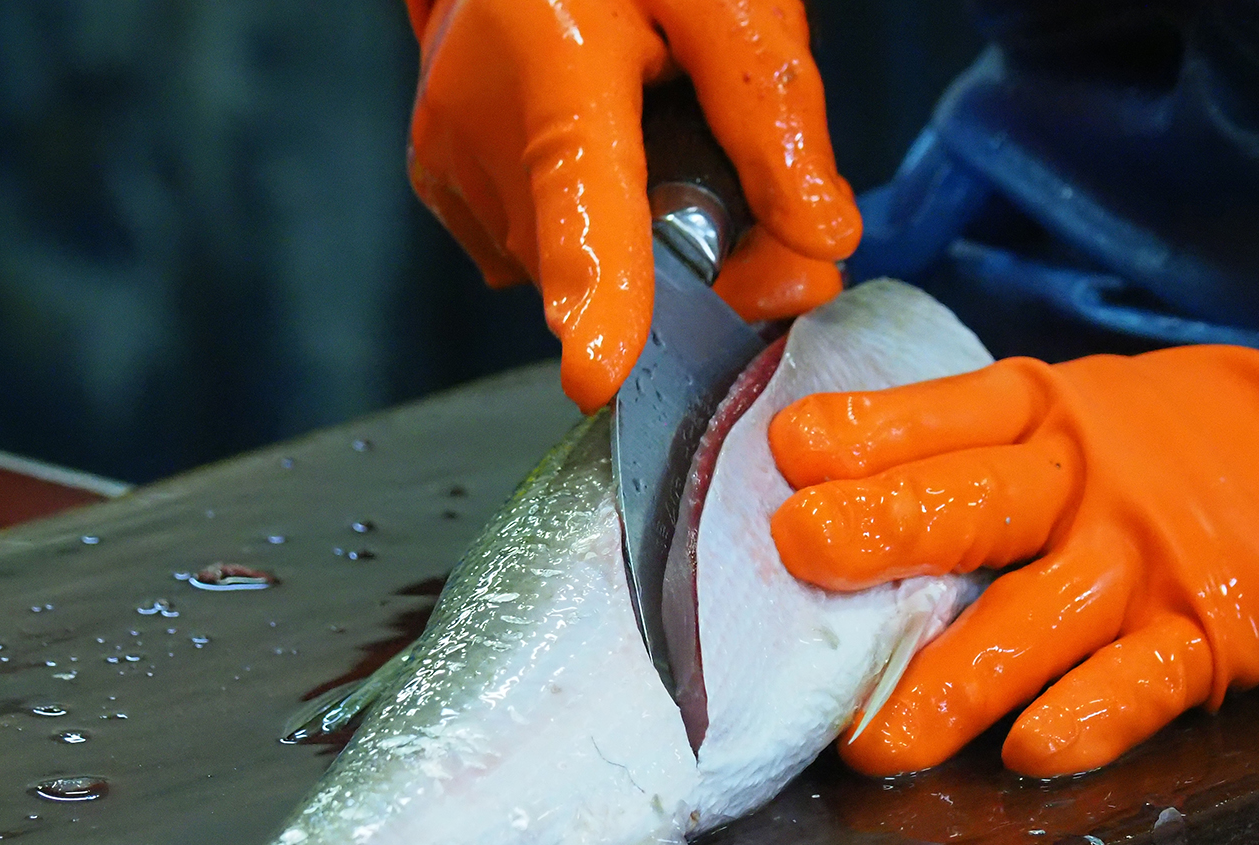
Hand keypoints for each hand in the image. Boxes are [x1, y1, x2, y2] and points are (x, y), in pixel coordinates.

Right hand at [405, 0, 859, 409]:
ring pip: (573, 261)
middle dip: (690, 253)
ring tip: (645, 129)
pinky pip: (536, 248)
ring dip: (634, 232)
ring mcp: (451, 160)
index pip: (583, 191)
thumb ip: (773, 108)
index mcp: (558, 57)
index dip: (599, 290)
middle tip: (743, 187)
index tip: (597, 373)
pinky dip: (586, 225)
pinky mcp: (437, 182)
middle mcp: (483, 120)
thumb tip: (821, 238)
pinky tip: (600, 149)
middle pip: (604, 252)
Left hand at [768, 256, 1258, 777]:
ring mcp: (1149, 563)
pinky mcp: (1214, 636)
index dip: (870, 432)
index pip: (950, 416)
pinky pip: (1139, 684)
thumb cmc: (1212, 445)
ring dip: (952, 683)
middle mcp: (1090, 484)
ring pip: (1035, 619)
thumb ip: (991, 444)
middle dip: (886, 527)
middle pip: (975, 503)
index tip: (790, 453)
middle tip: (801, 550)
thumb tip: (840, 484)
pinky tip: (1032, 752)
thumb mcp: (1102, 409)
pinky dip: (1088, 719)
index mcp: (1052, 414)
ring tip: (877, 742)